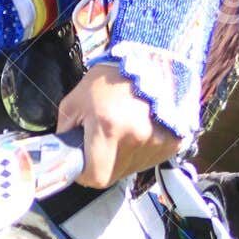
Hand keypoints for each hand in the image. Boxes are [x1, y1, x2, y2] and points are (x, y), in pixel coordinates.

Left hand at [57, 63, 181, 189]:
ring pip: (131, 168)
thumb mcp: (74, 101)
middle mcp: (136, 138)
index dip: (86, 174)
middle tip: (100, 142)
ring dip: (122, 157)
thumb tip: (65, 156)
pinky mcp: (173, 143)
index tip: (83, 163)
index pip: (96, 177)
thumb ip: (65, 132)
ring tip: (121, 130)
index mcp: (108, 128)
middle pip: (114, 175)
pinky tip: (137, 130)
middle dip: (102, 164)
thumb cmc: (108, 79)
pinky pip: (149, 160)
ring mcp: (157, 142)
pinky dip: (140, 152)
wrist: (149, 61)